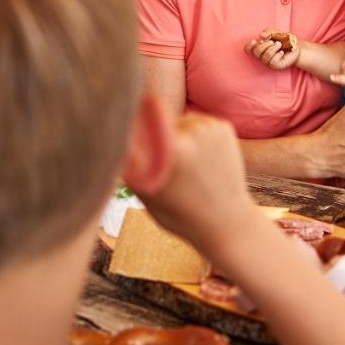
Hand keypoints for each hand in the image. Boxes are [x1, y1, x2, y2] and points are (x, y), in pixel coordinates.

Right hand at [127, 112, 258, 253]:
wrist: (227, 222)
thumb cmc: (180, 214)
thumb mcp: (145, 192)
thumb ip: (130, 161)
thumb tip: (117, 133)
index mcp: (172, 149)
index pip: (142, 123)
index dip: (137, 131)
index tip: (136, 146)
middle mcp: (193, 132)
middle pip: (160, 123)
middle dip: (158, 138)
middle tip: (165, 166)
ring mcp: (211, 128)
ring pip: (181, 123)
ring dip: (178, 136)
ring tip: (186, 167)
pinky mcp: (225, 127)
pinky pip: (199, 124)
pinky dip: (197, 137)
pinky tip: (202, 161)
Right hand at [244, 31, 298, 69]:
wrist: (297, 46)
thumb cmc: (285, 40)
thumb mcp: (276, 32)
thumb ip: (268, 32)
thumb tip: (261, 35)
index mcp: (260, 47)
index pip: (248, 49)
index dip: (248, 46)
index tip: (255, 41)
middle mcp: (262, 55)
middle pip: (256, 52)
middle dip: (264, 45)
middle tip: (273, 41)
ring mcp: (268, 62)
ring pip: (264, 57)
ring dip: (272, 49)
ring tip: (279, 44)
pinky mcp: (276, 66)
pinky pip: (272, 62)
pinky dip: (277, 55)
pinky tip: (282, 52)